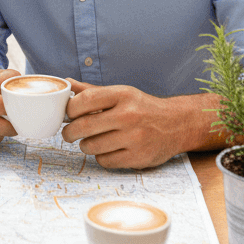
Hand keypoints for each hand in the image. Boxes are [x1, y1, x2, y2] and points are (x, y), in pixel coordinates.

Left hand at [62, 82, 196, 168]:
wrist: (177, 124)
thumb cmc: (142, 107)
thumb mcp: (121, 93)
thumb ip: (93, 91)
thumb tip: (66, 83)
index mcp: (123, 95)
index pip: (85, 100)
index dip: (70, 109)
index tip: (69, 115)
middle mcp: (129, 115)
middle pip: (84, 126)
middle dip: (69, 132)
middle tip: (69, 134)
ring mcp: (135, 138)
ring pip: (91, 146)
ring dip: (85, 145)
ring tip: (90, 141)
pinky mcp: (138, 157)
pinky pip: (105, 160)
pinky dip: (101, 157)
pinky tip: (107, 150)